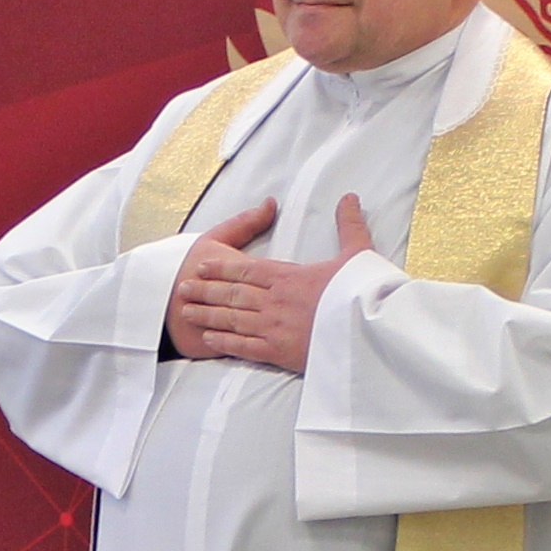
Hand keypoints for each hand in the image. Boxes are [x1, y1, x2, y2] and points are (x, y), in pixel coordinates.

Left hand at [164, 194, 372, 372]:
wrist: (368, 333)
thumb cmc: (362, 294)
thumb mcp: (359, 255)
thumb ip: (350, 226)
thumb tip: (350, 197)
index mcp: (289, 277)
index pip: (247, 269)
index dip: (221, 266)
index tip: (202, 263)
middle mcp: (274, 301)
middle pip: (232, 293)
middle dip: (205, 290)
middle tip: (182, 287)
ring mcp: (273, 328)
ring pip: (231, 319)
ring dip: (207, 315)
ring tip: (186, 311)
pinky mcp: (279, 352)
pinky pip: (244, 346)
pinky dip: (224, 343)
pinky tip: (208, 340)